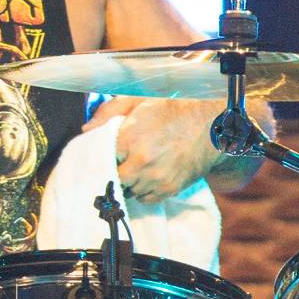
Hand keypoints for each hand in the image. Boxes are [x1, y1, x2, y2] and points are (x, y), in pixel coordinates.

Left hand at [83, 97, 223, 202]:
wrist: (211, 124)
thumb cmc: (173, 108)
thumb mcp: (139, 99)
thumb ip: (109, 112)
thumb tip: (86, 129)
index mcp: (129, 138)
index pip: (102, 157)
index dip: (105, 155)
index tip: (108, 152)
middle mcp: (141, 162)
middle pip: (113, 178)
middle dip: (115, 170)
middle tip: (121, 161)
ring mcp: (155, 179)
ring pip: (128, 191)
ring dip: (129, 182)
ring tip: (138, 166)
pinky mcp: (168, 190)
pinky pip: (145, 199)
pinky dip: (143, 190)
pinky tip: (149, 174)